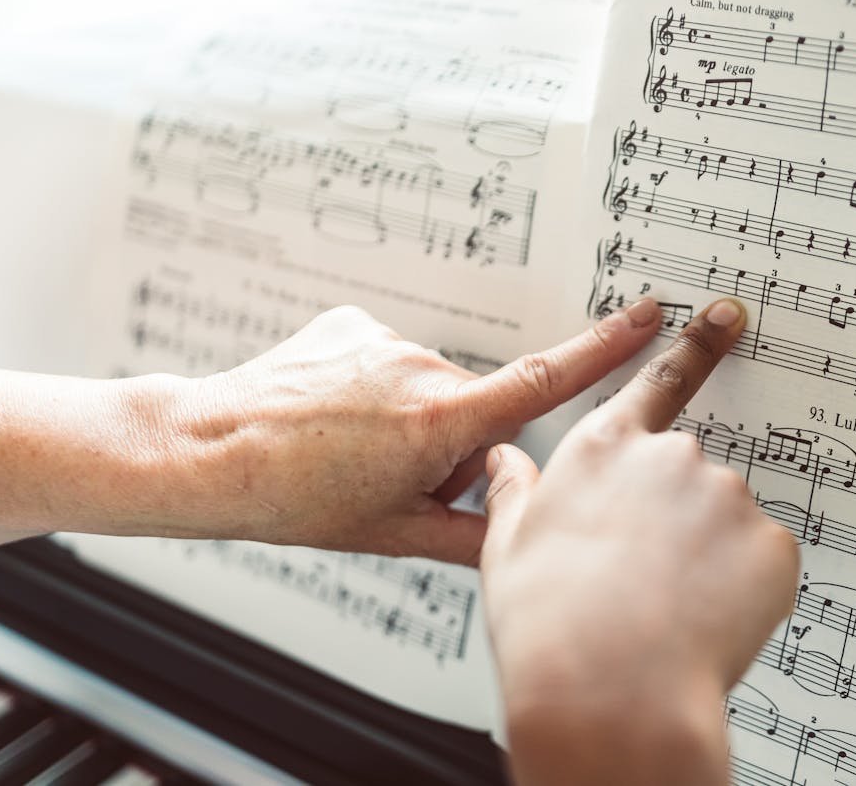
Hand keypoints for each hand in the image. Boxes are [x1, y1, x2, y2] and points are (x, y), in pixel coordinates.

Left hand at [167, 298, 665, 561]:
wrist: (208, 452)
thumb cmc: (294, 499)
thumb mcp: (393, 533)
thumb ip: (474, 537)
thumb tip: (522, 542)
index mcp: (440, 422)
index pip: (545, 380)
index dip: (606, 348)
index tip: (647, 313)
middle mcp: (419, 369)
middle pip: (473, 406)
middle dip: (450, 441)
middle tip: (387, 476)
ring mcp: (383, 340)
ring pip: (427, 384)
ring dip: (406, 414)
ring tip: (346, 447)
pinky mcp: (352, 322)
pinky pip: (388, 357)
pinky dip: (372, 385)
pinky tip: (329, 414)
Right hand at [479, 298, 798, 785]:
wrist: (608, 691)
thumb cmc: (550, 622)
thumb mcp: (507, 548)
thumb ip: (515, 492)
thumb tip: (503, 461)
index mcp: (605, 450)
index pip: (659, 383)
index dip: (698, 347)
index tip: (727, 317)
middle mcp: (671, 458)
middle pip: (688, 477)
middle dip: (676, 519)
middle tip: (643, 578)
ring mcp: (727, 496)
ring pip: (725, 523)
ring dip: (707, 556)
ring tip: (665, 608)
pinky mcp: (771, 543)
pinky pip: (761, 562)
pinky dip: (741, 588)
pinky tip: (703, 619)